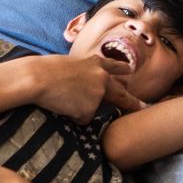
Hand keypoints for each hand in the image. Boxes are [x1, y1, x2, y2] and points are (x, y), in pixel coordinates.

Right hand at [26, 53, 143, 120]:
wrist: (38, 78)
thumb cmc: (46, 70)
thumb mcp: (69, 64)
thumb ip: (81, 73)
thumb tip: (82, 86)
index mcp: (95, 63)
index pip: (113, 66)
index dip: (122, 69)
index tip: (130, 71)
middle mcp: (102, 78)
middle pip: (121, 94)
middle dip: (132, 102)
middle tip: (143, 107)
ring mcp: (98, 94)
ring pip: (92, 109)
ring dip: (80, 108)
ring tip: (63, 98)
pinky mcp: (90, 109)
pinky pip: (81, 119)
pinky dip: (72, 116)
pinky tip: (62, 106)